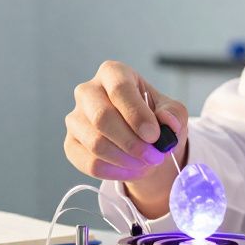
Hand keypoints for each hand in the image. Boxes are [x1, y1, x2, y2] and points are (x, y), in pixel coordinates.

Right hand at [63, 61, 188, 218]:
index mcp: (113, 73)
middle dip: (132, 142)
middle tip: (154, 156)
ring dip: (126, 160)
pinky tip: (132, 170)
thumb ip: (173, 114)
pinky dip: (115, 172)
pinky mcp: (71, 143)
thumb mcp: (172, 111)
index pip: (119, 89)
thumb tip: (168, 122)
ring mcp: (75, 118)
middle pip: (102, 117)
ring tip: (147, 164)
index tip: (154, 136)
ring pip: (95, 144)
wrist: (141, 141)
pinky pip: (89, 163)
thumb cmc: (154, 119)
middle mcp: (88, 91)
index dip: (137, 114)